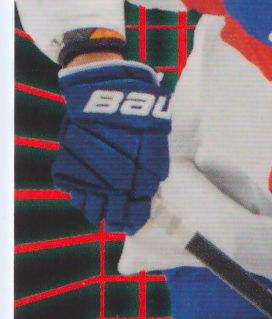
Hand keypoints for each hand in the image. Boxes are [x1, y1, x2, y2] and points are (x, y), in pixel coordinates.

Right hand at [53, 60, 171, 232]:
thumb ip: (153, 168)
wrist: (104, 91)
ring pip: (89, 206)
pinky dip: (78, 194)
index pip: (136, 212)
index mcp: (137, 179)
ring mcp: (88, 174)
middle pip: (111, 213)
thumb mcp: (155, 141)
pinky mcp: (70, 164)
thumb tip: (151, 189)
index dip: (134, 221)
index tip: (133, 227)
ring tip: (99, 211)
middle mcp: (111, 182)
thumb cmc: (137, 115)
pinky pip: (72, 190)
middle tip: (115, 222)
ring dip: (95, 210)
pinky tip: (84, 192)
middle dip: (114, 220)